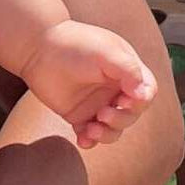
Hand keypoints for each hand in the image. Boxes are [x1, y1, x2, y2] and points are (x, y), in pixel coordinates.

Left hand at [20, 20, 156, 147]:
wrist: (37, 48)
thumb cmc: (74, 44)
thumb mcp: (107, 53)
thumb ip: (129, 71)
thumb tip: (144, 95)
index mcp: (127, 72)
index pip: (146, 93)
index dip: (140, 101)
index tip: (124, 101)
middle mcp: (115, 90)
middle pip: (131, 115)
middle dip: (121, 119)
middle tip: (103, 114)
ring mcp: (97, 104)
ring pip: (113, 129)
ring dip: (107, 134)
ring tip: (91, 128)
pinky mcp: (78, 115)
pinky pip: (90, 134)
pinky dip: (89, 140)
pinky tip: (83, 139)